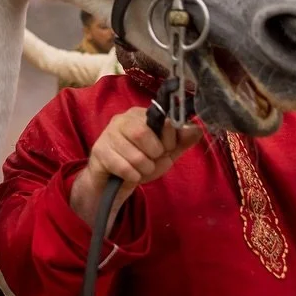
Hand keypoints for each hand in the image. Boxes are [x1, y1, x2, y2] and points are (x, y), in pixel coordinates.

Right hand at [69, 107, 201, 231]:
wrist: (115, 181)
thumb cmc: (142, 161)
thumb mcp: (166, 152)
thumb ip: (181, 140)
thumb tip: (197, 128)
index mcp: (139, 115)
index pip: (160, 120)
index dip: (169, 140)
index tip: (167, 149)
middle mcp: (121, 120)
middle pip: (142, 133)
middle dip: (154, 155)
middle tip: (152, 160)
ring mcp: (107, 135)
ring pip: (135, 155)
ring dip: (145, 169)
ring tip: (140, 168)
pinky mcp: (99, 152)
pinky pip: (123, 168)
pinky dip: (133, 176)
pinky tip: (130, 174)